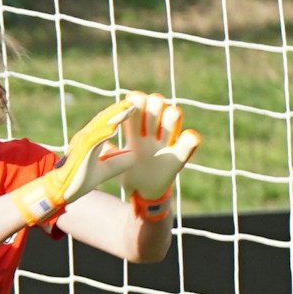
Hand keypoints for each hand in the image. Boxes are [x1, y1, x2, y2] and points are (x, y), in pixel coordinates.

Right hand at [12, 94, 141, 227]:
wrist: (61, 191)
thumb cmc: (80, 180)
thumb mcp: (105, 170)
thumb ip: (118, 162)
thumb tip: (135, 156)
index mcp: (90, 140)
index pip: (106, 123)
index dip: (119, 115)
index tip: (133, 108)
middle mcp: (84, 138)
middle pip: (103, 120)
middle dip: (117, 110)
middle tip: (133, 103)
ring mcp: (81, 144)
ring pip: (99, 126)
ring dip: (113, 117)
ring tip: (127, 109)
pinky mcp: (79, 153)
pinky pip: (92, 141)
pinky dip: (102, 133)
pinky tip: (114, 127)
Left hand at [118, 93, 201, 219]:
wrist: (144, 192)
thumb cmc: (129, 175)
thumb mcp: (114, 164)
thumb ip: (108, 153)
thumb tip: (102, 141)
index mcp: (136, 129)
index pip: (138, 101)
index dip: (136, 101)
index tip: (130, 113)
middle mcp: (153, 130)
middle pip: (157, 101)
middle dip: (152, 108)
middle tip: (145, 126)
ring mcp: (168, 141)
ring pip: (174, 113)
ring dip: (168, 119)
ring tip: (159, 137)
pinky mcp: (180, 155)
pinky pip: (191, 140)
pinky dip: (189, 139)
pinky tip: (176, 145)